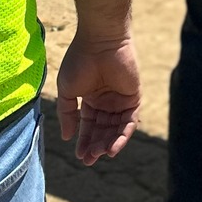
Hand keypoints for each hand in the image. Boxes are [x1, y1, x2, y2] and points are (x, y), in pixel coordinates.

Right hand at [56, 31, 140, 165]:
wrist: (99, 41)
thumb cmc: (80, 60)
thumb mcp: (67, 90)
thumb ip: (67, 113)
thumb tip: (67, 137)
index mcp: (90, 98)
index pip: (88, 125)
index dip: (84, 140)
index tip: (79, 156)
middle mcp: (106, 101)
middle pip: (102, 130)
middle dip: (96, 145)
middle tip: (88, 160)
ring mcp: (121, 100)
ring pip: (116, 129)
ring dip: (108, 143)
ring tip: (99, 155)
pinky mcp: (134, 97)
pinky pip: (130, 121)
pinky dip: (122, 136)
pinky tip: (113, 148)